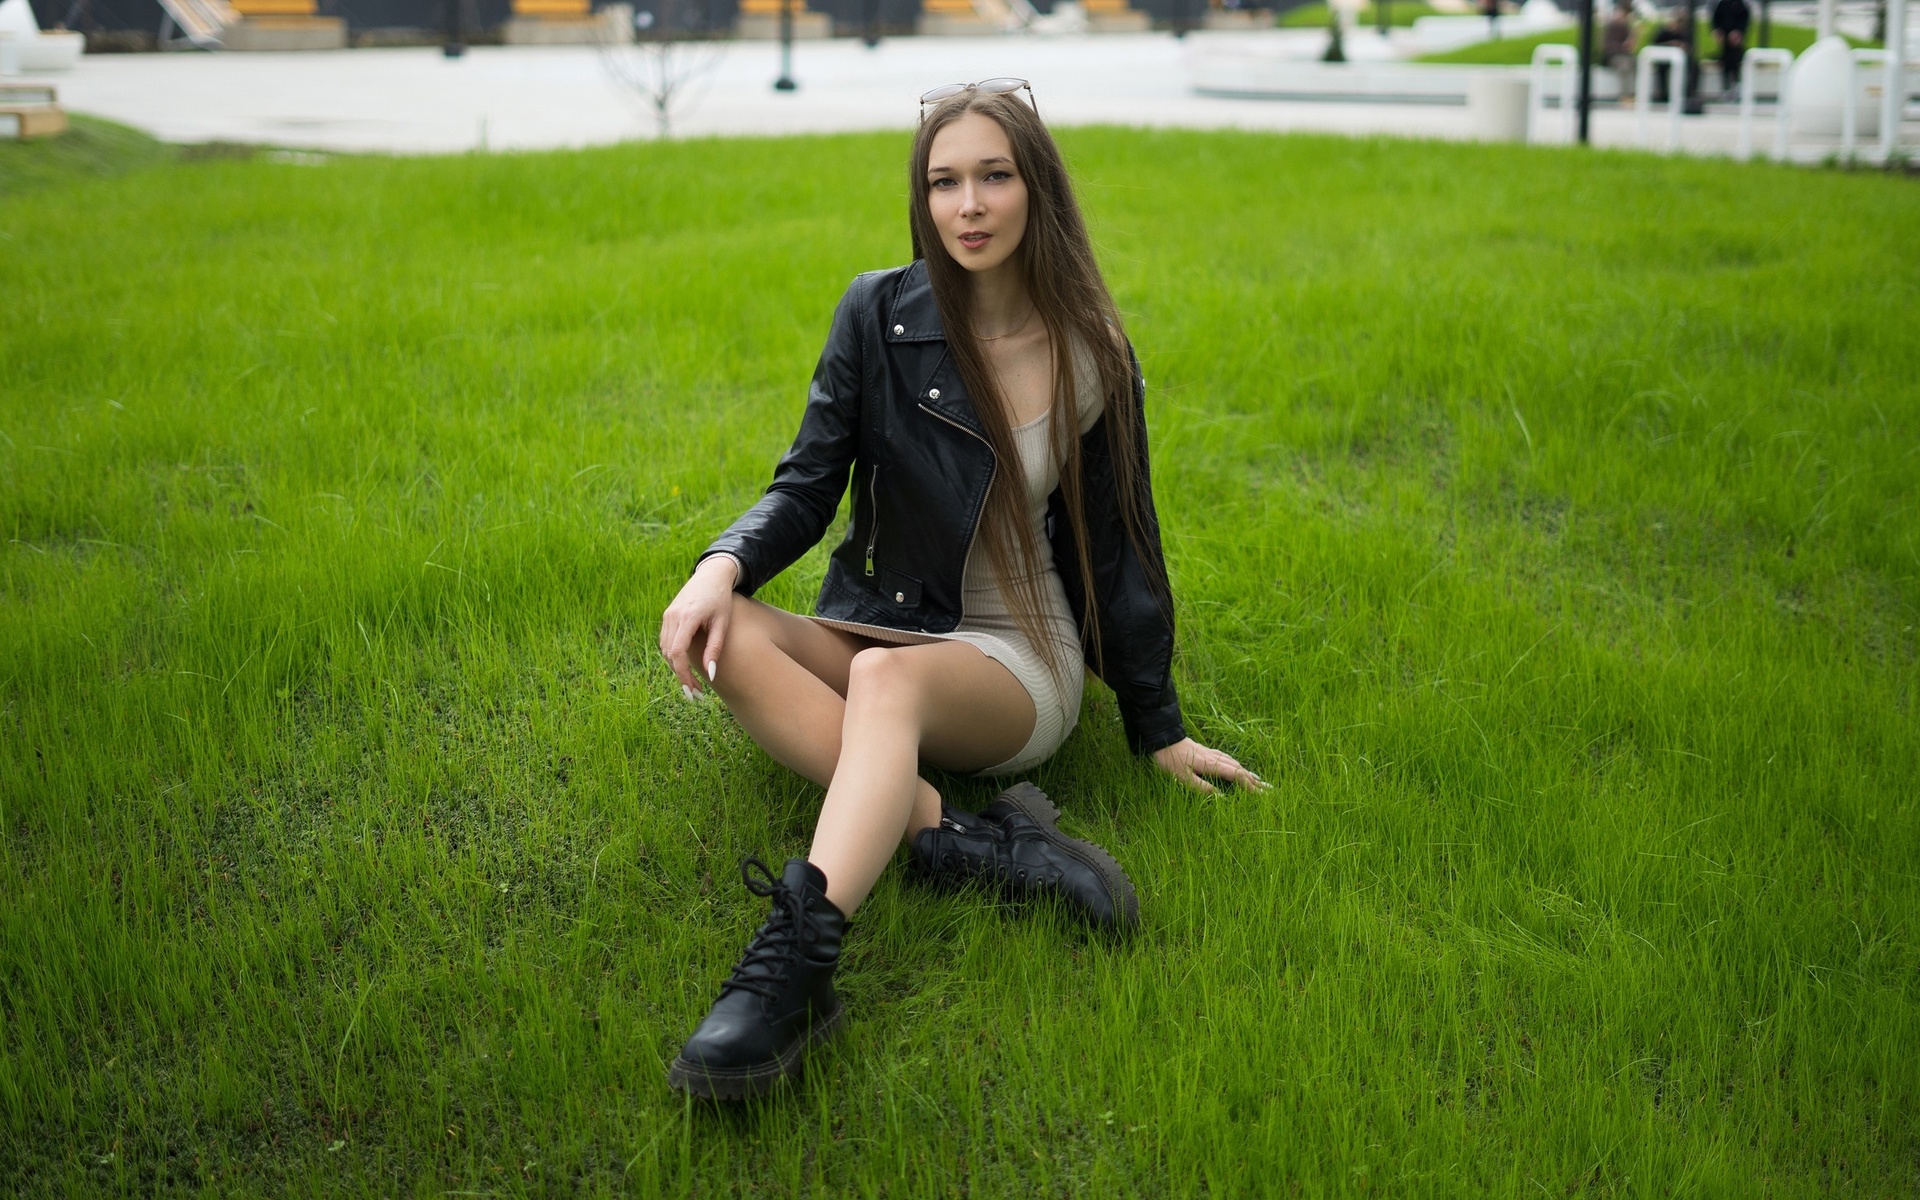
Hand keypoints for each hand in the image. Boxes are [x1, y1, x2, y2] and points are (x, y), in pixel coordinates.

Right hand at [658, 555, 738, 695]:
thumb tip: (710, 675)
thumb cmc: (721, 599)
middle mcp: (672, 616)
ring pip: (665, 649)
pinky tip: (685, 666)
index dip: (683, 674)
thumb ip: (715, 649)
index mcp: (687, 617)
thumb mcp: (722, 624)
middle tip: (695, 693)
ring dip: (675, 667)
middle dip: (680, 675)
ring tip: (691, 683)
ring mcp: (667, 615)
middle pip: (669, 654)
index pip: (677, 652)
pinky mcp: (667, 616)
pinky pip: (666, 641)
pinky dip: (673, 655)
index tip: (693, 689)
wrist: (711, 575)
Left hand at [1151, 737, 1265, 793]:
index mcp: (1211, 764)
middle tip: (1269, 790)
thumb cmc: (1170, 759)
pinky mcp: (1206, 752)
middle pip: (1240, 769)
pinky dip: (1238, 766)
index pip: (1236, 775)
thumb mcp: (1183, 778)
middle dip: (1255, 781)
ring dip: (1248, 773)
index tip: (1260, 795)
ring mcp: (1212, 753)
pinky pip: (1228, 760)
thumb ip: (1202, 788)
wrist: (1162, 738)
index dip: (1249, 786)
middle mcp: (1215, 758)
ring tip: (1260, 781)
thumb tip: (1222, 798)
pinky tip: (1238, 768)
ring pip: (1235, 764)